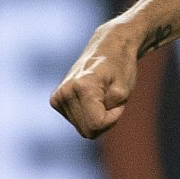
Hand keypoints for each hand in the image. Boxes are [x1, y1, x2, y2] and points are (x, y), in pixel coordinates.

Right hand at [51, 22, 143, 139]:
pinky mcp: (56, 100)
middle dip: (104, 120)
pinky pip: (77, 122)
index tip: (117, 99)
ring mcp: (58, 96)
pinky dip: (88, 115)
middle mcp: (66, 92)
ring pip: (83, 129)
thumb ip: (108, 116)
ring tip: (101, 96)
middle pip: (88, 131)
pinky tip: (91, 98)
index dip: (113, 118)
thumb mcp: (123, 93)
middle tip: (110, 98)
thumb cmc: (120, 67)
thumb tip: (91, 129)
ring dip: (97, 118)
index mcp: (82, 87)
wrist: (107, 47)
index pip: (97, 125)